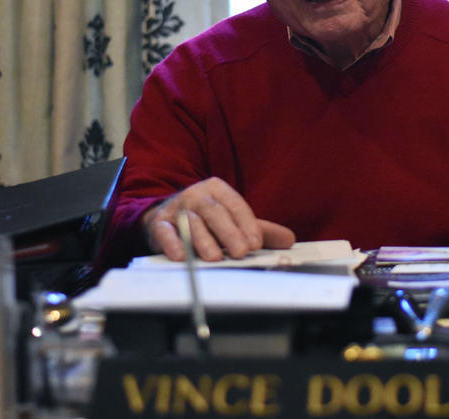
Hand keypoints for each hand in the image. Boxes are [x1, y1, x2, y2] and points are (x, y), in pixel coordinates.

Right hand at [143, 177, 295, 261]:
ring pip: (190, 223)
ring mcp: (176, 208)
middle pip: (214, 212)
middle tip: (241, 252)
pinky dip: (172, 244)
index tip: (257, 243)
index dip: (247, 224)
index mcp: (218, 190)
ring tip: (214, 258)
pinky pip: (165, 232)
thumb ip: (260, 230)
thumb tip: (289, 240)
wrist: (167, 215)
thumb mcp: (234, 219)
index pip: (235, 205)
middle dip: (229, 232)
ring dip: (202, 241)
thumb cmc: (207, 219)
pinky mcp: (159, 223)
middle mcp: (196, 195)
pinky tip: (181, 257)